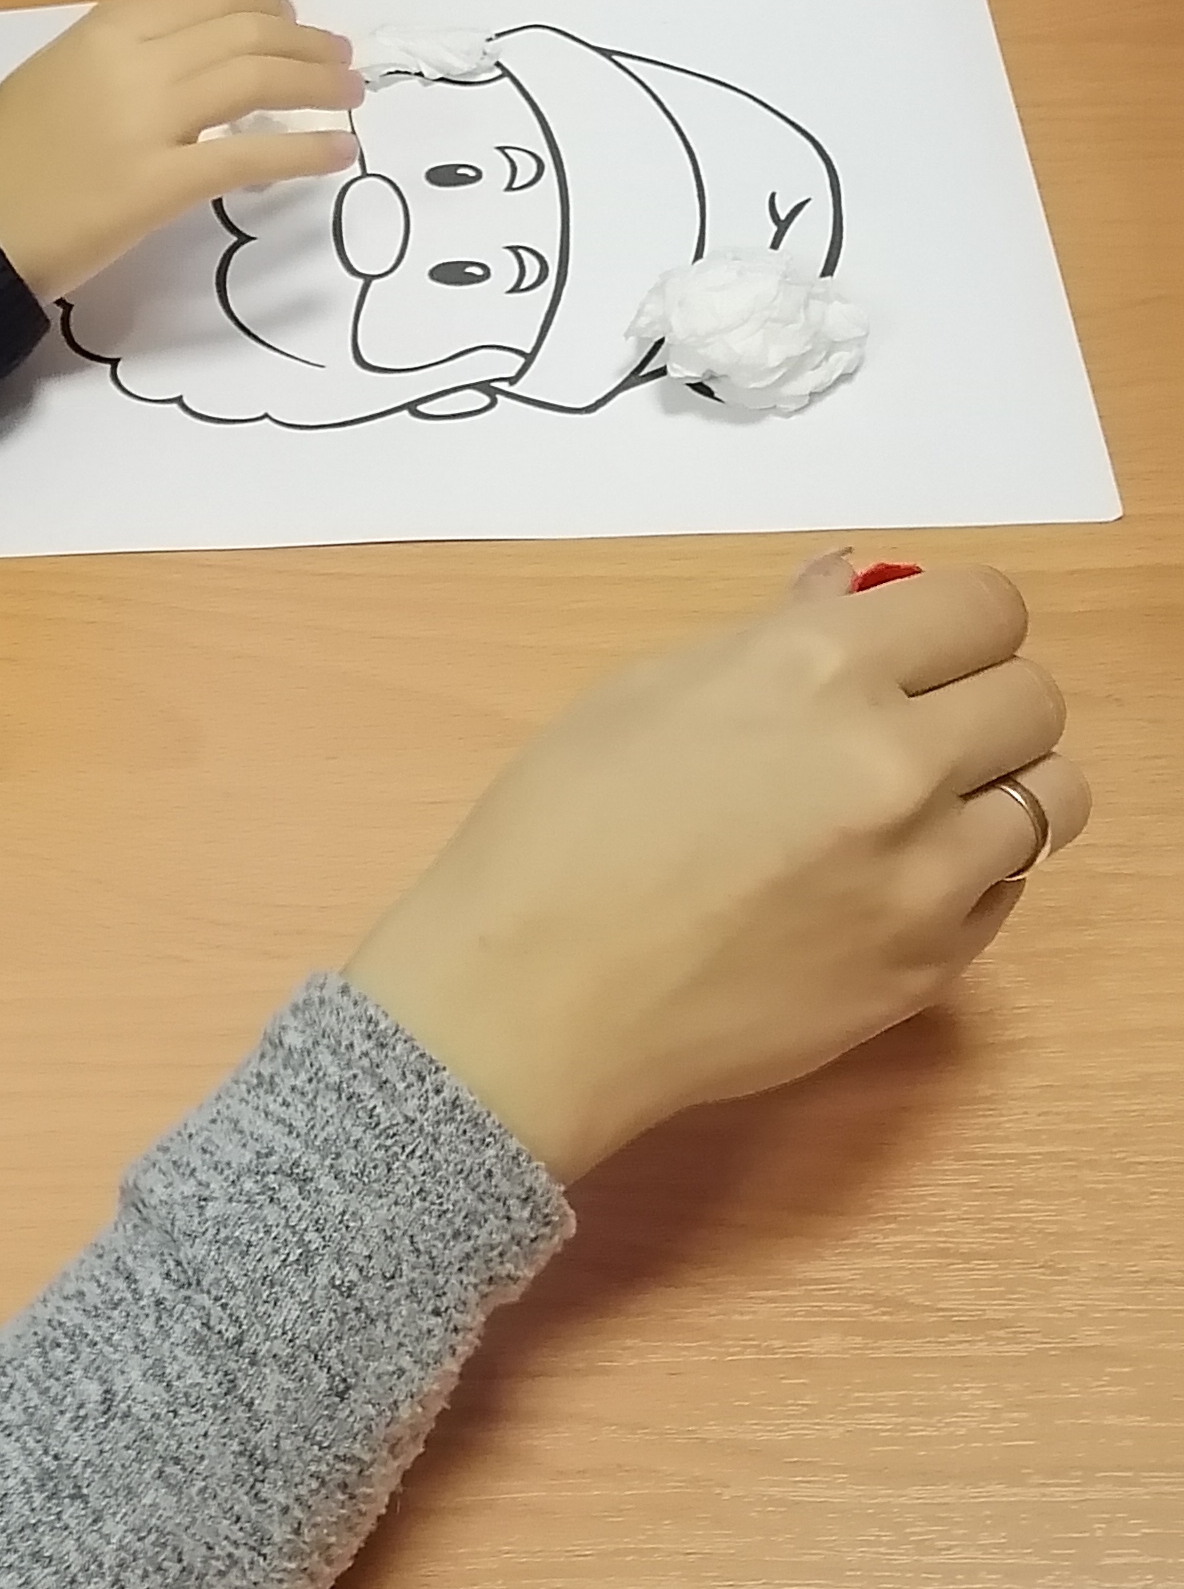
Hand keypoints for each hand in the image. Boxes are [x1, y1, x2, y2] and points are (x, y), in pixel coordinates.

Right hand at [0, 0, 360, 299]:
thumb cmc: (4, 155)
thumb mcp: (52, 66)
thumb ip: (116, 23)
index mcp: (101, 31)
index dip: (263, 4)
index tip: (294, 22)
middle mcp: (131, 64)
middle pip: (243, 33)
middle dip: (305, 43)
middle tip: (341, 60)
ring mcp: (147, 122)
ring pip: (256, 81)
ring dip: (318, 84)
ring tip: (350, 95)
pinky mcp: (161, 184)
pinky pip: (249, 157)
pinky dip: (304, 149)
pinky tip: (338, 151)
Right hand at [346, 553, 1084, 1181]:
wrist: (537, 997)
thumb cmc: (562, 830)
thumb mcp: (649, 689)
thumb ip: (780, 633)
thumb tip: (857, 590)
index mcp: (817, 667)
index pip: (986, 607)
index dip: (956, 620)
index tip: (925, 645)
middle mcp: (894, 759)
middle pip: (1034, 697)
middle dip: (982, 697)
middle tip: (919, 722)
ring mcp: (925, 873)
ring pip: (1051, 798)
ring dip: (997, 787)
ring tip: (921, 805)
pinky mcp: (931, 966)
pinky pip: (1008, 891)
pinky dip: (969, 873)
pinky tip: (885, 879)